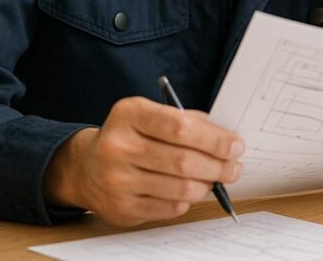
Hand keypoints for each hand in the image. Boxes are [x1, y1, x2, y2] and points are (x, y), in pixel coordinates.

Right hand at [43, 96, 244, 226]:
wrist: (87, 167)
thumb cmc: (131, 137)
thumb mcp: (151, 115)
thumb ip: (188, 121)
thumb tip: (228, 138)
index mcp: (129, 114)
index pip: (180, 127)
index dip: (214, 138)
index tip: (236, 145)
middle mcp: (117, 146)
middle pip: (182, 161)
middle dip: (217, 166)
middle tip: (234, 167)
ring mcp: (116, 180)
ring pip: (179, 188)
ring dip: (207, 186)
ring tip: (216, 180)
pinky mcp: (121, 208)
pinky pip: (169, 208)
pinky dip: (187, 201)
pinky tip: (190, 191)